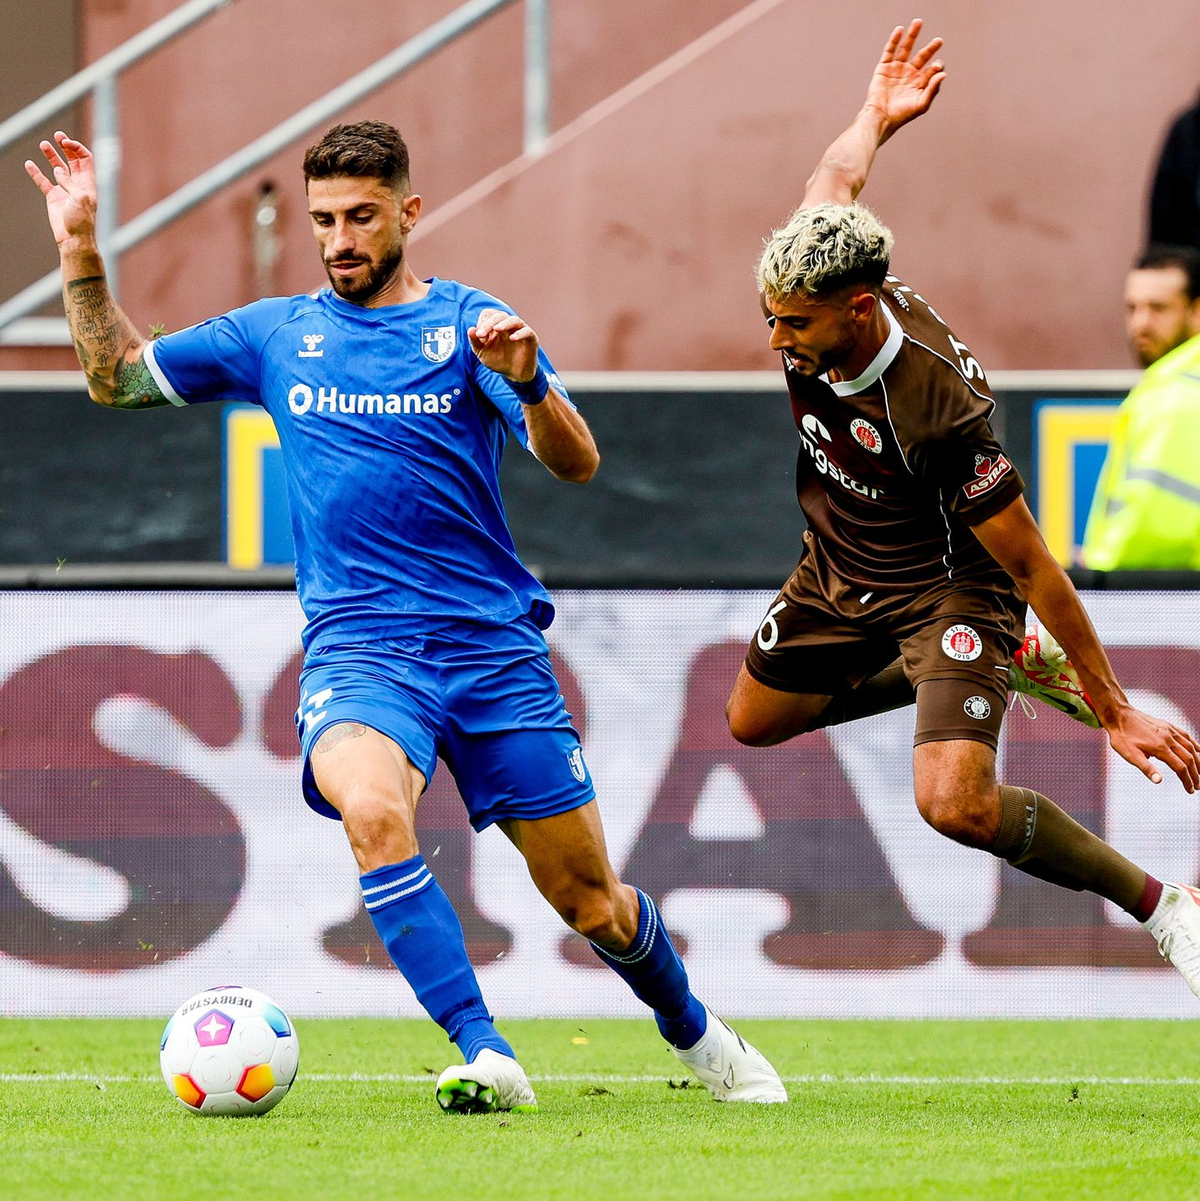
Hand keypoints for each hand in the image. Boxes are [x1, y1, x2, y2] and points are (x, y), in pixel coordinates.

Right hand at [25, 132, 98, 246]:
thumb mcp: (80, 198)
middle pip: (72, 160)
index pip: (85, 159)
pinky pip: (43, 182)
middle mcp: (77, 184)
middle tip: (58, 136)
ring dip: (51, 155)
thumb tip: (58, 171)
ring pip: (57, 168)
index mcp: (88, 183)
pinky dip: (36, 173)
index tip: (65, 142)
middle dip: (66, 147)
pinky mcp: (53, 197)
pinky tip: (29, 164)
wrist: (73, 239)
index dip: (77, 148)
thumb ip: (69, 182)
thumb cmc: (82, 221)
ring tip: (43, 144)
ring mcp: (64, 190)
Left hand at [467, 308, 539, 381]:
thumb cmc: (498, 361)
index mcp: (495, 325)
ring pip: (514, 320)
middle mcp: (508, 325)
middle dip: (488, 324)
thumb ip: (475, 342)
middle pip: (499, 315)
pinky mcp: (531, 338)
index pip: (488, 314)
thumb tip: (470, 330)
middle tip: (481, 335)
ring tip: (497, 329)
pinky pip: (527, 331)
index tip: (479, 337)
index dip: (482, 323)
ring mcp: (520, 330)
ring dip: (504, 323)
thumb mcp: (482, 353)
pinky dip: (520, 333)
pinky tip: (512, 338)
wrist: (514, 374)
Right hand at [863, 19, 946, 140]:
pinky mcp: (884, 68)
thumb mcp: (921, 104)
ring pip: (906, 48)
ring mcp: (896, 69)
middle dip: (931, 47)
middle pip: (922, 55)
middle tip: (939, 41)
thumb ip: (933, 89)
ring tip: (918, 22)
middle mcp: (909, 74)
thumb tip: (943, 73)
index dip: (937, 66)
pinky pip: (889, 51)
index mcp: (920, 82)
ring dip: (912, 35)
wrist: (880, 118)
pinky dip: (894, 40)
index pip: (932, 69)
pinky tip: (900, 30)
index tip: (935, 67)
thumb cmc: (901, 115)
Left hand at [1106, 706, 1199, 793]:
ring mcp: (1170, 731)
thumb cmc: (1122, 737)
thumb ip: (1146, 768)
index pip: (1180, 768)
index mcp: (1160, 748)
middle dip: (1195, 774)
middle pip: (1189, 758)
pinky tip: (1198, 751)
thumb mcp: (1130, 754)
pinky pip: (1186, 736)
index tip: (1190, 790)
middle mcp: (1169, 738)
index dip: (1187, 780)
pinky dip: (1195, 745)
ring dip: (1198, 761)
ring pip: (1190, 747)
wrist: (1119, 715)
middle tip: (1197, 786)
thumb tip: (1159, 781)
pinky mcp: (1168, 725)